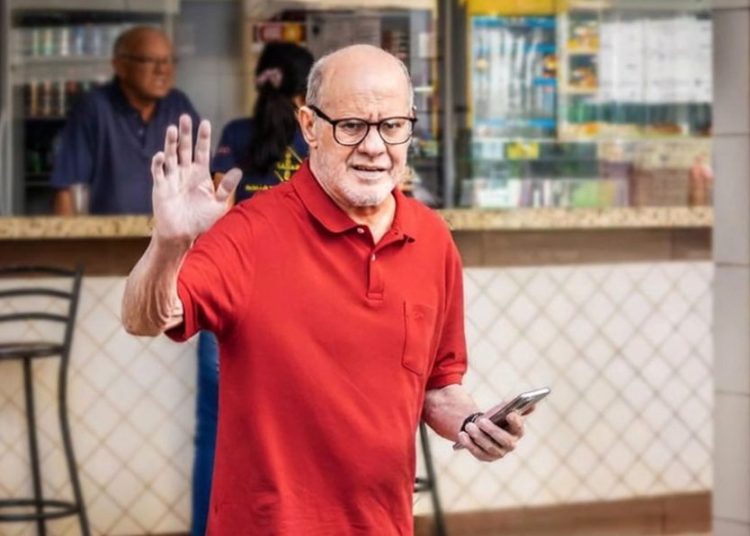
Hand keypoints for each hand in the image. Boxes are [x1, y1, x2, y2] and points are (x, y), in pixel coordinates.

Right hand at [151, 114, 240, 242]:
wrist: (183, 235)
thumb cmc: (201, 221)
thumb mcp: (218, 204)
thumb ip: (226, 187)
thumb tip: (239, 170)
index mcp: (200, 174)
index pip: (202, 152)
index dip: (203, 138)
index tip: (205, 123)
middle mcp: (185, 173)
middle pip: (184, 149)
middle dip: (185, 134)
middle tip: (185, 117)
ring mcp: (172, 178)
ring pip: (170, 156)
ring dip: (170, 143)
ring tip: (172, 129)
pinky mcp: (160, 187)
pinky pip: (158, 172)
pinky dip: (158, 163)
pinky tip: (161, 155)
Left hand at [455, 410, 524, 461]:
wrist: (482, 427)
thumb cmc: (496, 416)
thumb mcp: (504, 409)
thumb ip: (515, 405)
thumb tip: (533, 404)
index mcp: (517, 431)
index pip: (519, 428)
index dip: (516, 422)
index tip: (510, 414)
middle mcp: (510, 445)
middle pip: (504, 440)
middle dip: (492, 430)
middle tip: (481, 421)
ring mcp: (498, 453)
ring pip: (489, 447)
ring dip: (478, 436)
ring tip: (468, 426)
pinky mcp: (486, 457)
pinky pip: (477, 452)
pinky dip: (469, 444)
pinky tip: (462, 435)